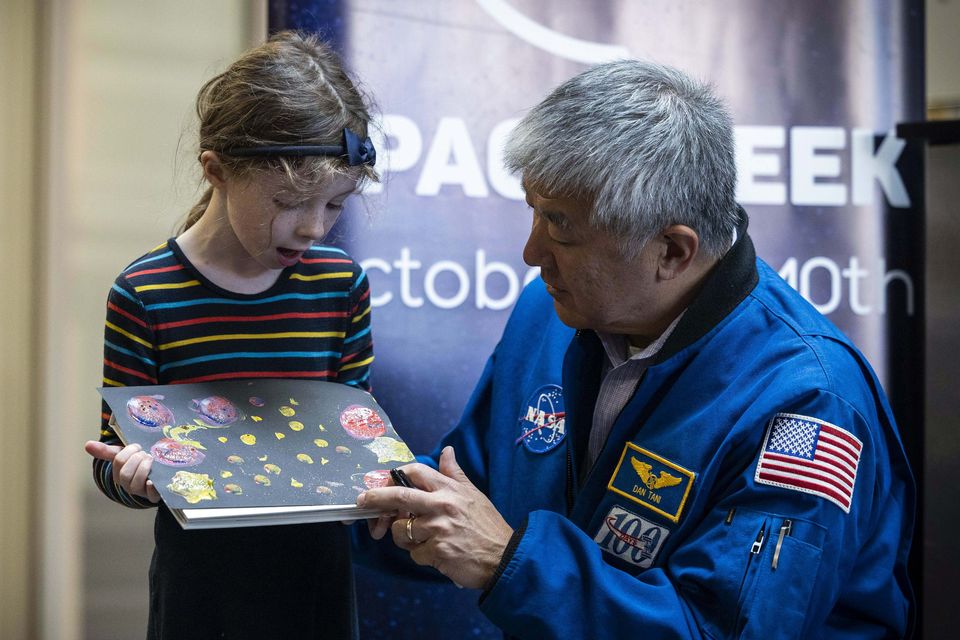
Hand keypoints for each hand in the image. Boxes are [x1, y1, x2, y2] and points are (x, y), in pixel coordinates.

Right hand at [84, 440, 160, 502]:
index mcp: (118, 474)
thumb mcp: (124, 455)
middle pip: (125, 474)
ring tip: (151, 459)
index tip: (137, 446)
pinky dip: (151, 488)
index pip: (119, 461)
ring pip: (135, 485)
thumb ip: (107, 451)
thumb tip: (87, 444)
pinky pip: (151, 496)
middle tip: (145, 453)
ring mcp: (140, 492)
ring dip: (144, 469)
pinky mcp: (154, 496)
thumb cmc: (138, 463)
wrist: (158, 474)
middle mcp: (127, 485)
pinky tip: (152, 481)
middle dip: (137, 459)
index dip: (129, 451)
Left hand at [357, 446, 513, 589]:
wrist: (504, 557)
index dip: (394, 476)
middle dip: (376, 497)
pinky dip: (421, 556)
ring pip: (403, 530)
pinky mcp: (438, 551)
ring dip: (405, 538)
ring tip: (423, 541)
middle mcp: (443, 505)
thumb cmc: (487, 526)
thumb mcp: (473, 494)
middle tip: (363, 501)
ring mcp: (439, 528)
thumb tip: (447, 451)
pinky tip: (437, 555)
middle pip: (400, 496)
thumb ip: (455, 474)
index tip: (383, 483)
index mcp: (450, 489)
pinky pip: (414, 553)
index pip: (415, 472)